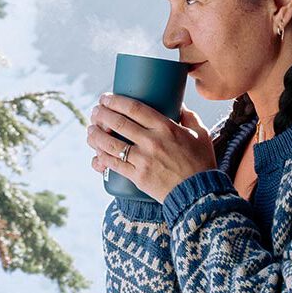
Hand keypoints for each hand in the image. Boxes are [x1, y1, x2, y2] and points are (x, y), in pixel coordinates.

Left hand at [87, 93, 216, 202]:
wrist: (200, 194)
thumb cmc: (201, 162)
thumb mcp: (200, 134)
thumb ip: (189, 116)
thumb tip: (178, 103)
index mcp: (166, 127)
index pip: (134, 108)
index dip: (115, 100)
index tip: (106, 97)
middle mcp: (152, 141)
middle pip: (118, 122)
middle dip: (101, 114)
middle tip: (95, 111)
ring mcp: (142, 160)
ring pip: (110, 143)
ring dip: (95, 134)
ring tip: (90, 129)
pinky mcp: (137, 177)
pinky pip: (113, 164)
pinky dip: (100, 157)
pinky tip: (95, 152)